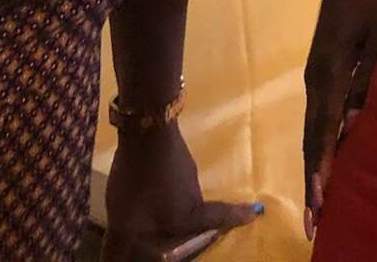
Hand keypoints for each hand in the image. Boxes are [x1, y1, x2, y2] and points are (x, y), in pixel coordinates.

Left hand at [102, 121, 259, 260]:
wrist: (146, 128)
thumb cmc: (141, 182)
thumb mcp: (125, 222)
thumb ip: (119, 249)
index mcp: (189, 215)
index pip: (216, 221)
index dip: (235, 219)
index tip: (256, 212)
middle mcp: (194, 193)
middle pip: (194, 215)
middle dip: (187, 226)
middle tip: (171, 236)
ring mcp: (185, 171)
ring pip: (180, 197)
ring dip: (169, 208)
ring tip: (147, 215)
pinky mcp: (174, 156)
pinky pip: (171, 181)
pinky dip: (161, 190)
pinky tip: (144, 189)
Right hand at [301, 0, 376, 240]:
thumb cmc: (370, 7)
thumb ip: (367, 78)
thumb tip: (354, 122)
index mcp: (330, 68)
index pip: (325, 124)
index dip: (323, 161)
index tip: (322, 194)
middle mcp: (315, 79)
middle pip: (311, 137)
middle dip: (313, 180)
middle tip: (314, 221)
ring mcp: (312, 81)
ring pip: (309, 133)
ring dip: (312, 171)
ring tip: (315, 210)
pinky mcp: (315, 82)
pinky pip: (313, 123)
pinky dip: (314, 151)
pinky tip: (319, 175)